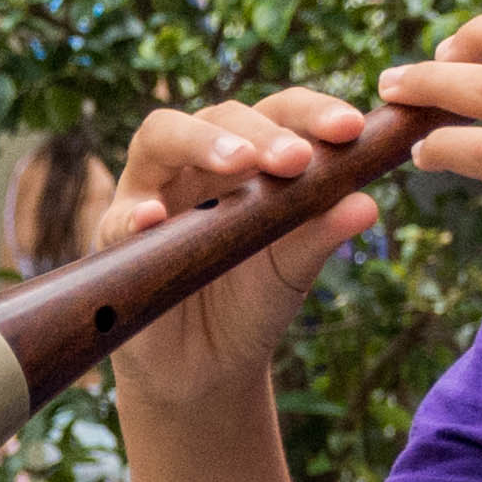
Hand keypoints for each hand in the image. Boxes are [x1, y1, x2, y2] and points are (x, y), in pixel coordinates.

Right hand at [95, 89, 390, 416]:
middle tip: (296, 159)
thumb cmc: (253, 301)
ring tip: (238, 160)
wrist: (207, 369)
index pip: (279, 112)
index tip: (350, 130)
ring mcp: (151, 190)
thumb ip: (322, 232)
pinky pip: (119, 214)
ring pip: (160, 137)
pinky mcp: (114, 235)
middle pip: (220, 114)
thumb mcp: (294, 267)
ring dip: (200, 143)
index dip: (312, 112)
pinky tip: (155, 219)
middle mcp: (198, 160)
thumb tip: (367, 204)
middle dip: (261, 131)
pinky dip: (135, 213)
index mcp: (251, 156)